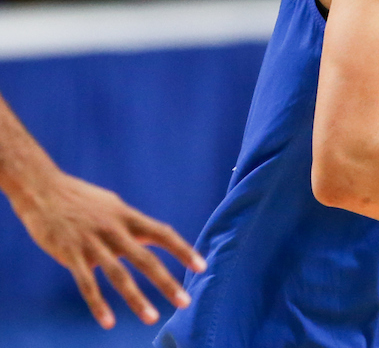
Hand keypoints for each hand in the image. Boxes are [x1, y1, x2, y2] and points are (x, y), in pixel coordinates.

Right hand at [12, 169, 205, 328]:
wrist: (43, 190)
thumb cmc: (80, 199)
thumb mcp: (112, 206)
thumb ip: (130, 223)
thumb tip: (150, 236)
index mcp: (128, 216)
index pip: (163, 234)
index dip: (183, 250)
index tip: (202, 267)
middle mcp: (114, 229)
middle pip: (146, 259)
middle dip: (167, 282)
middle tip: (185, 302)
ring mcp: (92, 243)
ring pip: (119, 275)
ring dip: (136, 298)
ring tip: (152, 318)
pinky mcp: (70, 254)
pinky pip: (87, 283)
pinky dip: (98, 303)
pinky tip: (109, 321)